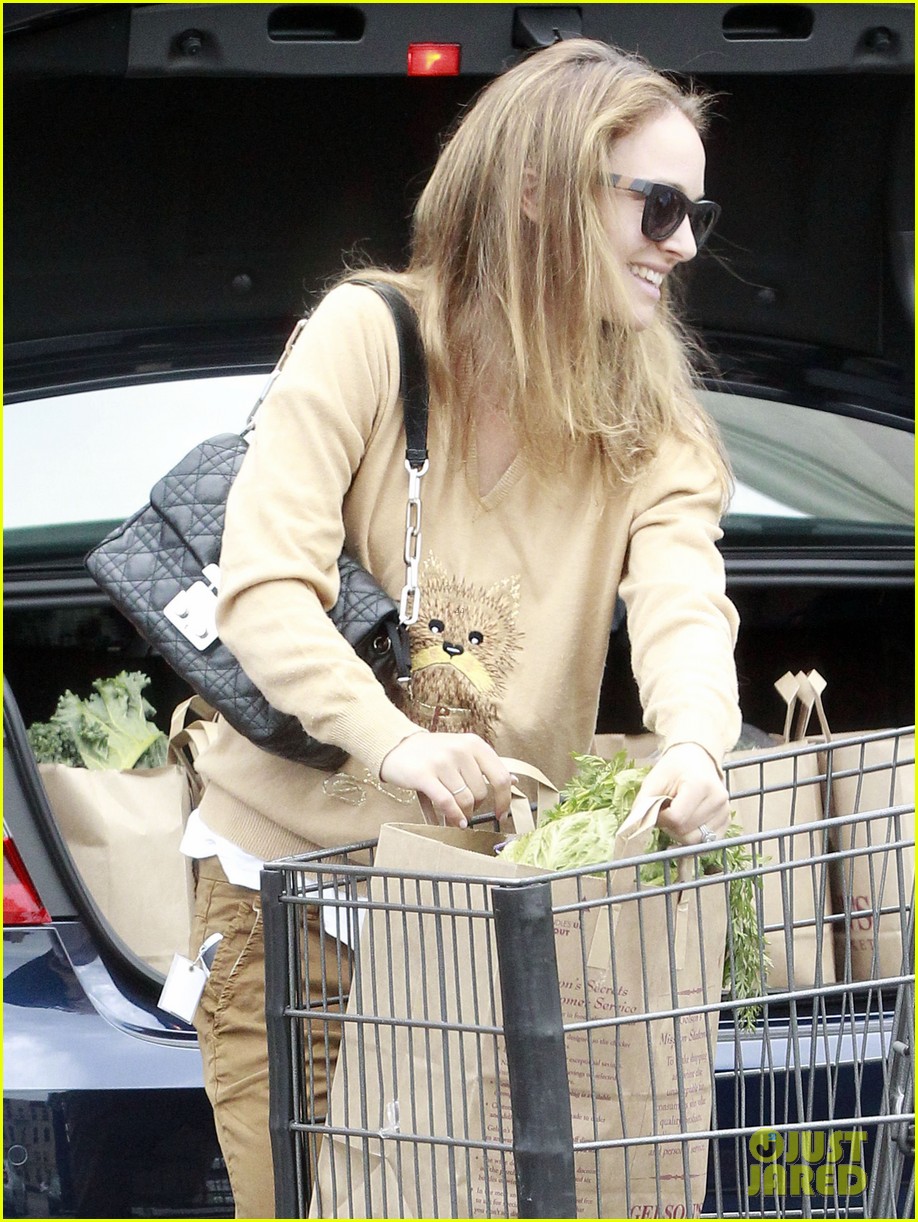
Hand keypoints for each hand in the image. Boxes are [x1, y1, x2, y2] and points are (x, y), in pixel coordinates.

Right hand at [379, 732, 512, 827]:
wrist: (397, 746)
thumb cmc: (434, 753)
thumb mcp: (462, 752)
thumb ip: (486, 766)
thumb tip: (514, 780)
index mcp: (474, 744)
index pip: (500, 777)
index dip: (504, 800)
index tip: (502, 814)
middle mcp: (460, 750)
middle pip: (481, 793)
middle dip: (476, 808)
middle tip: (467, 810)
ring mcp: (441, 761)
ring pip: (464, 800)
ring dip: (463, 815)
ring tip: (458, 817)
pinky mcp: (423, 775)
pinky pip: (446, 802)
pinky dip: (453, 816)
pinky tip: (455, 822)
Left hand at [637, 742, 729, 844]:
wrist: (696, 758)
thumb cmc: (674, 768)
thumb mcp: (654, 780)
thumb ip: (643, 804)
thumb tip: (633, 829)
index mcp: (700, 785)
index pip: (676, 819)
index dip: (661, 819)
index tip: (658, 808)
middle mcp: (717, 800)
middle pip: (686, 833)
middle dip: (670, 828)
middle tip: (667, 812)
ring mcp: (725, 812)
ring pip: (696, 841)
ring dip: (680, 834)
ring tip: (677, 816)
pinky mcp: (727, 821)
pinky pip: (707, 843)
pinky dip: (693, 839)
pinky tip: (686, 825)